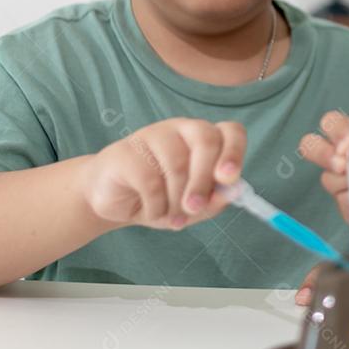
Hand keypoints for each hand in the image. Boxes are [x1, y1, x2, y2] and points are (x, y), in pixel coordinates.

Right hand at [83, 118, 244, 230]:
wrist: (113, 201)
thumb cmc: (161, 198)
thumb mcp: (193, 207)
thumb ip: (215, 200)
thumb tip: (234, 192)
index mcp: (205, 139)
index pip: (231, 132)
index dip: (234, 152)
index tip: (228, 178)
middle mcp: (182, 129)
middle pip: (206, 141)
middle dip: (203, 181)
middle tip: (194, 208)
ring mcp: (154, 135)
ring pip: (177, 165)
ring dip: (177, 201)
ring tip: (172, 219)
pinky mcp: (126, 150)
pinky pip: (149, 180)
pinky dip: (155, 206)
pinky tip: (151, 213)